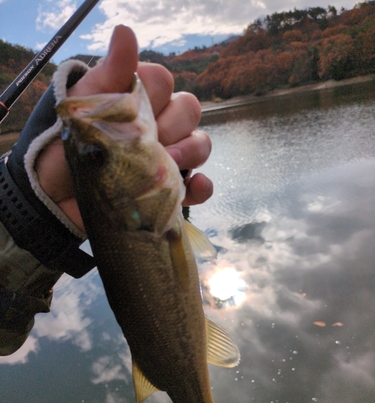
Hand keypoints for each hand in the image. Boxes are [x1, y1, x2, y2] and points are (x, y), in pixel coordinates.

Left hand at [36, 25, 212, 232]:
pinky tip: (194, 186)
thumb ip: (107, 75)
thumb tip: (125, 32)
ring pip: (200, 143)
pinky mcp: (170, 191)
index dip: (153, 92)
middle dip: (172, 124)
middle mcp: (158, 126)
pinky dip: (202, 186)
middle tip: (148, 143)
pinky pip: (200, 185)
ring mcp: (167, 158)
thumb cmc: (64, 150)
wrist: (53, 199)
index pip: (164, 81)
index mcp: (137, 101)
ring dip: (190, 151)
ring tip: (166, 164)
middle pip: (189, 110)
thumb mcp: (81, 110)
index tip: (130, 111)